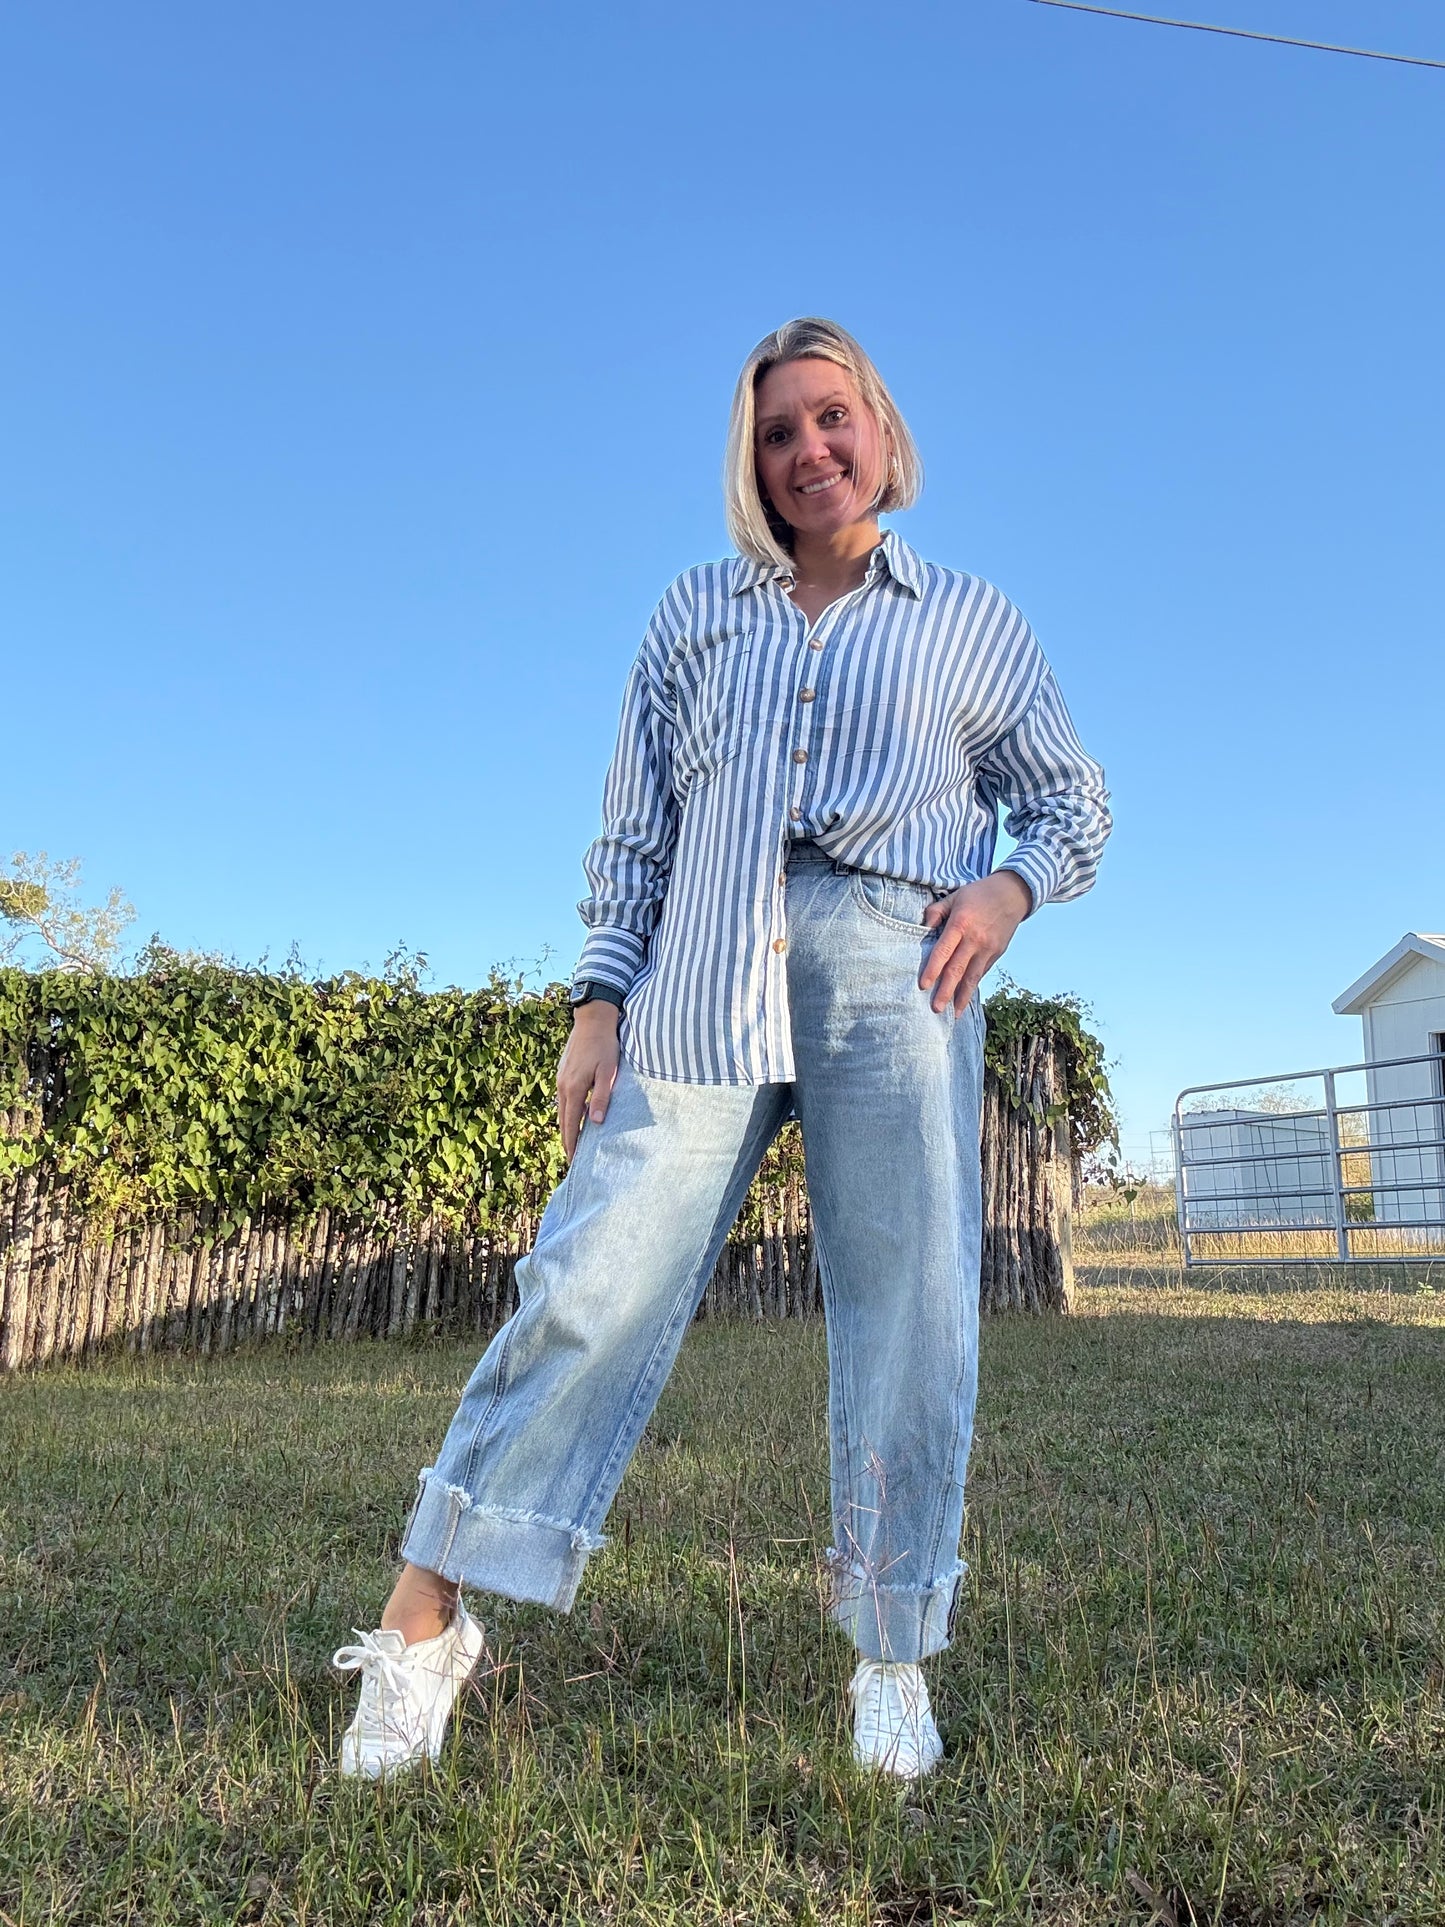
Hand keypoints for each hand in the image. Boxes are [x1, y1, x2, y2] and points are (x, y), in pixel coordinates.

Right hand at [556, 1003, 620, 1160]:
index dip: (572, 1144)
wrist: (592, 1019)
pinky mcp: (563, 1072)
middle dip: (567, 1141)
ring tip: (572, 1143)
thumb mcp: (609, 1072)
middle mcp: (563, 1086)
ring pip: (562, 1109)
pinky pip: (563, 1098)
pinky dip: (568, 1112)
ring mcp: (560, 1078)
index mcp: (573, 1088)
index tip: (574, 1162)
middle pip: (563, 1120)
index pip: (571, 1124)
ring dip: (567, 1127)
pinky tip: (574, 1116)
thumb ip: (602, 1096)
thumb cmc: (605, 1045)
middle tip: (571, 1159)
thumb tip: (595, 1122)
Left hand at [919, 871, 1032, 1016]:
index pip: (944, 951)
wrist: (1012, 894)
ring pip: (972, 977)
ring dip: (962, 997)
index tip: (923, 985)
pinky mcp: (996, 953)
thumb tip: (923, 928)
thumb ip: (936, 912)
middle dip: (946, 991)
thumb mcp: (954, 896)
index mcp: (960, 924)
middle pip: (957, 969)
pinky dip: (972, 987)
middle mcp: (975, 939)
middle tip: (936, 1009)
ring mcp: (988, 948)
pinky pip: (981, 973)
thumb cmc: (978, 894)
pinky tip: (964, 999)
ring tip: (953, 1013)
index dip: (933, 969)